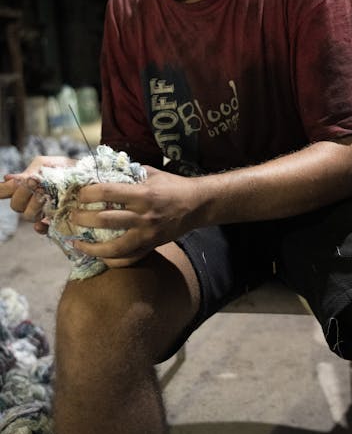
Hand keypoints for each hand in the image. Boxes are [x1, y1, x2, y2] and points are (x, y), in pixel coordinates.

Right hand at [0, 156, 74, 233]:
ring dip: (34, 206)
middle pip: (16, 205)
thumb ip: (31, 170)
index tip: (15, 184)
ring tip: (46, 196)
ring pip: (28, 216)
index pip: (4, 191)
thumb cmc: (68, 169)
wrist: (90, 178)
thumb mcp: (50, 164)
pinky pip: (42, 229)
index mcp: (26, 186)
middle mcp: (31, 201)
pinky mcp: (55, 222)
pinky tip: (43, 222)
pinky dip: (40, 227)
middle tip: (36, 185)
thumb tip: (8, 178)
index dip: (3, 190)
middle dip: (23, 195)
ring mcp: (42, 212)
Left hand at [70, 166, 200, 267]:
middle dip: (82, 219)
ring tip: (77, 242)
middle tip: (72, 217)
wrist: (197, 205)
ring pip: (114, 247)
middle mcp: (144, 216)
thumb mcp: (151, 173)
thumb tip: (100, 172)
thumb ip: (127, 174)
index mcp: (143, 194)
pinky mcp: (151, 245)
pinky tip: (99, 256)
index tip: (79, 195)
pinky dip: (111, 260)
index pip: (107, 192)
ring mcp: (147, 234)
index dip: (87, 194)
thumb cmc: (172, 185)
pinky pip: (128, 259)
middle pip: (105, 220)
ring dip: (91, 247)